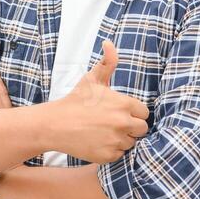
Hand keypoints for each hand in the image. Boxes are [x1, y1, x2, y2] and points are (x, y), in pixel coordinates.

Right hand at [47, 39, 149, 163]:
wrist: (55, 124)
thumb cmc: (75, 100)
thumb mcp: (92, 79)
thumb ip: (107, 62)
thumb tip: (108, 43)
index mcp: (124, 104)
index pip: (144, 113)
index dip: (133, 113)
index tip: (120, 113)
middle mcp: (123, 123)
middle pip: (141, 129)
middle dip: (131, 127)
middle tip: (113, 124)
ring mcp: (116, 140)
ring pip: (130, 143)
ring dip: (121, 139)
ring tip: (104, 132)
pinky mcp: (108, 155)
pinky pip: (119, 155)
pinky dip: (111, 151)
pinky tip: (99, 142)